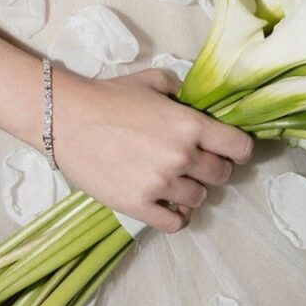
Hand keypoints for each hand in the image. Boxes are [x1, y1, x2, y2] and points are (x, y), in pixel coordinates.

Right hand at [53, 68, 252, 232]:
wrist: (65, 119)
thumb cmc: (110, 96)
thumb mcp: (154, 81)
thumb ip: (183, 91)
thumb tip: (198, 100)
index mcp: (190, 124)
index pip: (240, 147)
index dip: (239, 149)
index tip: (231, 150)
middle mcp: (181, 157)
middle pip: (222, 175)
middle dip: (214, 168)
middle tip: (198, 163)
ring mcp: (160, 184)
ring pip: (200, 199)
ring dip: (193, 190)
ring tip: (177, 181)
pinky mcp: (138, 205)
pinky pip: (175, 223)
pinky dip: (177, 216)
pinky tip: (170, 205)